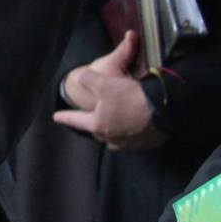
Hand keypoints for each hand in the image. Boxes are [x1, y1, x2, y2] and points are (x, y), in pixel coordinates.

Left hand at [53, 32, 165, 148]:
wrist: (165, 110)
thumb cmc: (130, 97)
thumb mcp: (103, 83)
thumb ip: (88, 79)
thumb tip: (82, 77)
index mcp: (98, 124)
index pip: (76, 120)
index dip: (65, 116)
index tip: (55, 117)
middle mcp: (112, 138)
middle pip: (98, 131)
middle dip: (93, 124)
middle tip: (90, 118)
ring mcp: (131, 144)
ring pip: (116, 139)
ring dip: (113, 131)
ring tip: (113, 125)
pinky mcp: (149, 143)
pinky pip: (136, 140)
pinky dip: (133, 133)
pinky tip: (136, 127)